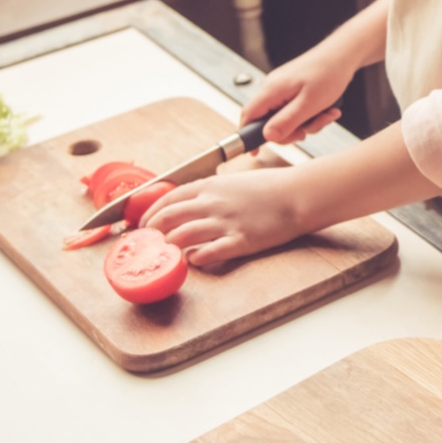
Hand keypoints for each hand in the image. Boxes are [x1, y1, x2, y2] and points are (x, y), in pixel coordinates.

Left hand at [142, 166, 311, 267]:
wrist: (297, 195)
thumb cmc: (270, 187)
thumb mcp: (233, 181)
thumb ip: (210, 192)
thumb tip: (190, 203)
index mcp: (209, 186)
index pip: (168, 199)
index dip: (151, 213)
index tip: (144, 224)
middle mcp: (212, 203)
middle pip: (168, 218)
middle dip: (152, 232)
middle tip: (148, 243)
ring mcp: (225, 223)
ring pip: (182, 237)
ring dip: (170, 247)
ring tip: (167, 254)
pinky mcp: (239, 241)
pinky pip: (208, 254)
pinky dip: (194, 259)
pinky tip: (193, 261)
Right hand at [241, 43, 355, 145]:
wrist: (344, 54)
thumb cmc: (328, 74)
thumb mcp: (309, 104)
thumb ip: (287, 122)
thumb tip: (267, 136)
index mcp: (272, 90)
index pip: (249, 115)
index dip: (248, 135)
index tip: (255, 152)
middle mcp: (273, 88)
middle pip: (269, 121)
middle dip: (290, 131)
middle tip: (307, 131)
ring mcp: (284, 88)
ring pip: (286, 118)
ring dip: (307, 123)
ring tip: (326, 115)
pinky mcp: (294, 89)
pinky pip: (296, 110)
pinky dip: (311, 115)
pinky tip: (327, 110)